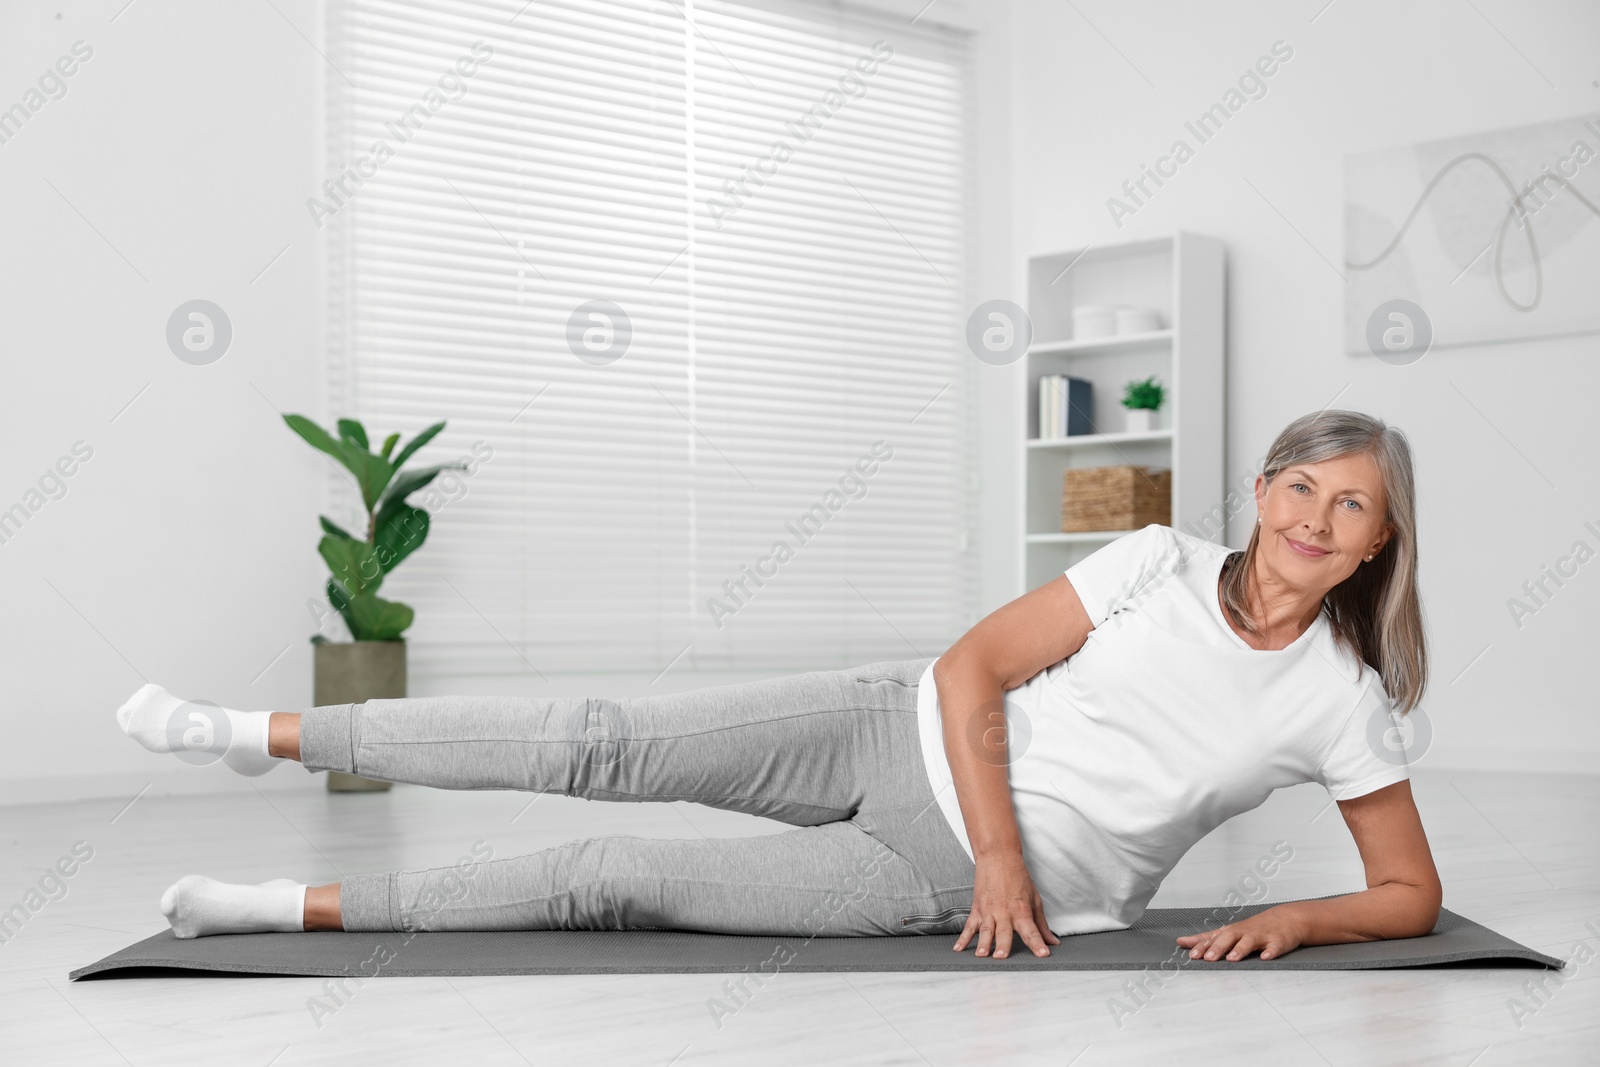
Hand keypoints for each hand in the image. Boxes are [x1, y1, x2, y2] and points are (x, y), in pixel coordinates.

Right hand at [953, 851, 1060, 958]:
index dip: (1038, 943)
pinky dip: (963, 938)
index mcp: (1021, 911)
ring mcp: (988, 911)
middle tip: (1001, 956)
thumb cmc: (1018, 878)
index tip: (1043, 953)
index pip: (1031, 931)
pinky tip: (959, 948)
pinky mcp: (977, 909)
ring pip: (985, 930)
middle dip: (1002, 944)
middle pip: (1004, 932)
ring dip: (983, 943)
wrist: (998, 858)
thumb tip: (1053, 942)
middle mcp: (1004, 912)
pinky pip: (969, 926)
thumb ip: (1042, 924)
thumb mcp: (1034, 900)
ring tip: (981, 954)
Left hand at [1176, 907, 1303, 961]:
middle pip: (1228, 938)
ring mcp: (1261, 936)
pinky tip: (1265, 958)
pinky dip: (1270, 952)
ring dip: (1240, 949)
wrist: (1286, 918)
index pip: (1213, 938)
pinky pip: (1274, 947)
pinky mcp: (1278, 941)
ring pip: (1249, 941)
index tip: (1190, 954)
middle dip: (1217, 948)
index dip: (1201, 945)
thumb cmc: (1254, 928)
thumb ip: (1207, 939)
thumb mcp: (1229, 931)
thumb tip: (1182, 942)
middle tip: (1207, 958)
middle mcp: (1244, 932)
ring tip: (1232, 959)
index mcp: (1231, 931)